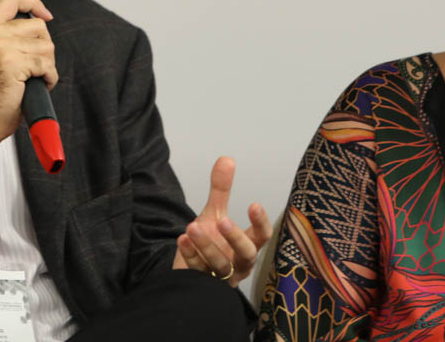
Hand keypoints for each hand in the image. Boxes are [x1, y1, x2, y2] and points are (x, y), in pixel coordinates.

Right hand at [0, 0, 57, 144]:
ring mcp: (0, 46)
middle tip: (33, 67)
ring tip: (33, 77)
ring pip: (46, 45)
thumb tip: (39, 21)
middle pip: (38, 26)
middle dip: (44, 48)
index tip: (46, 15)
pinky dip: (49, 77)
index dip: (34, 3)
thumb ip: (8, 33)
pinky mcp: (13, 62)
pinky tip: (36, 85)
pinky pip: (46, 64)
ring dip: (47, 65)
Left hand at [172, 156, 272, 289]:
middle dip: (235, 237)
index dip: (261, 222)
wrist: (189, 271)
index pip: (262, 236)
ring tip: (192, 227)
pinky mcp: (203, 285)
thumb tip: (226, 158)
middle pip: (247, 254)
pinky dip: (190, 255)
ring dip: (206, 245)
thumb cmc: (210, 243)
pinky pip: (198, 272)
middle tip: (221, 219)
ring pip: (220, 265)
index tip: (254, 203)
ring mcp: (222, 277)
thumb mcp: (214, 214)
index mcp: (246, 246)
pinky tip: (182, 240)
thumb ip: (221, 190)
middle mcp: (239, 263)